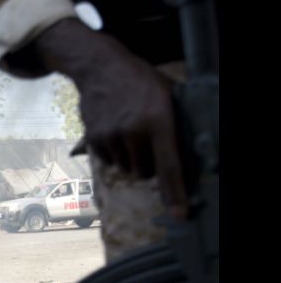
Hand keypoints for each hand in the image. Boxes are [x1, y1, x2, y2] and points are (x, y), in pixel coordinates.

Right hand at [30, 19, 187, 219]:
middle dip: (148, 166)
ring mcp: (111, 137)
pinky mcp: (94, 139)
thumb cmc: (140, 80)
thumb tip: (188, 152)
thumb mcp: (166, 94)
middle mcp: (134, 132)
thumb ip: (175, 123)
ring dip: (129, 158)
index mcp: (158, 121)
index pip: (170, 166)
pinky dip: (113, 152)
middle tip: (148, 144)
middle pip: (145, 172)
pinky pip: (108, 161)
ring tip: (128, 132)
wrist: (100, 68)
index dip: (175, 193)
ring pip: (126, 168)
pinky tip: (113, 130)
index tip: (179, 214)